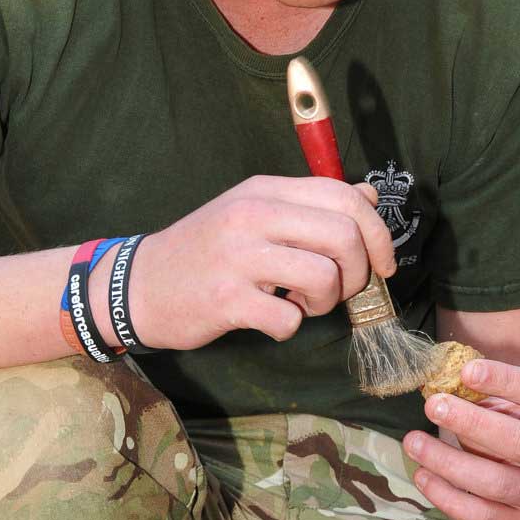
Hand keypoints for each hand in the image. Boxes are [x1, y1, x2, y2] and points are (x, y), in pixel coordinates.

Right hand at [120, 176, 395, 351]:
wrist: (138, 285)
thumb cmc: (203, 251)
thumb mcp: (251, 211)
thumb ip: (306, 204)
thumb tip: (366, 196)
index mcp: (264, 191)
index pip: (345, 197)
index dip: (378, 234)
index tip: (382, 265)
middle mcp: (253, 216)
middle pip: (344, 236)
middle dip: (357, 274)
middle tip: (337, 291)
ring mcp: (238, 257)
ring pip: (324, 278)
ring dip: (324, 303)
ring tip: (300, 305)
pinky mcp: (227, 300)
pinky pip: (288, 319)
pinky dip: (288, 328)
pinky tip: (269, 321)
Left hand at [403, 358, 519, 519]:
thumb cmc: (513, 434)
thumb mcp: (510, 408)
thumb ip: (483, 393)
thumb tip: (440, 381)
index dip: (507, 380)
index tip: (467, 371)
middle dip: (472, 423)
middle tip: (433, 407)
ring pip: (496, 482)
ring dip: (448, 461)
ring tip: (413, 442)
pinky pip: (480, 514)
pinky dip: (445, 495)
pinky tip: (422, 475)